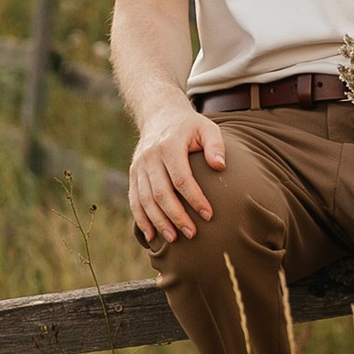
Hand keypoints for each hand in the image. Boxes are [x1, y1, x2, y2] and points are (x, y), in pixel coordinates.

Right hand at [128, 103, 226, 246]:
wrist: (160, 115)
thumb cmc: (190, 127)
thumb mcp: (207, 128)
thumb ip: (215, 145)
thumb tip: (220, 166)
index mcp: (169, 145)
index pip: (181, 178)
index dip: (194, 199)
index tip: (209, 215)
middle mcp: (150, 156)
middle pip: (162, 193)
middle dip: (176, 216)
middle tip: (192, 234)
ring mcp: (139, 166)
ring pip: (146, 200)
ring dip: (159, 222)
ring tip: (174, 239)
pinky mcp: (133, 174)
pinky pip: (134, 200)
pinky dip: (141, 220)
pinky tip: (152, 236)